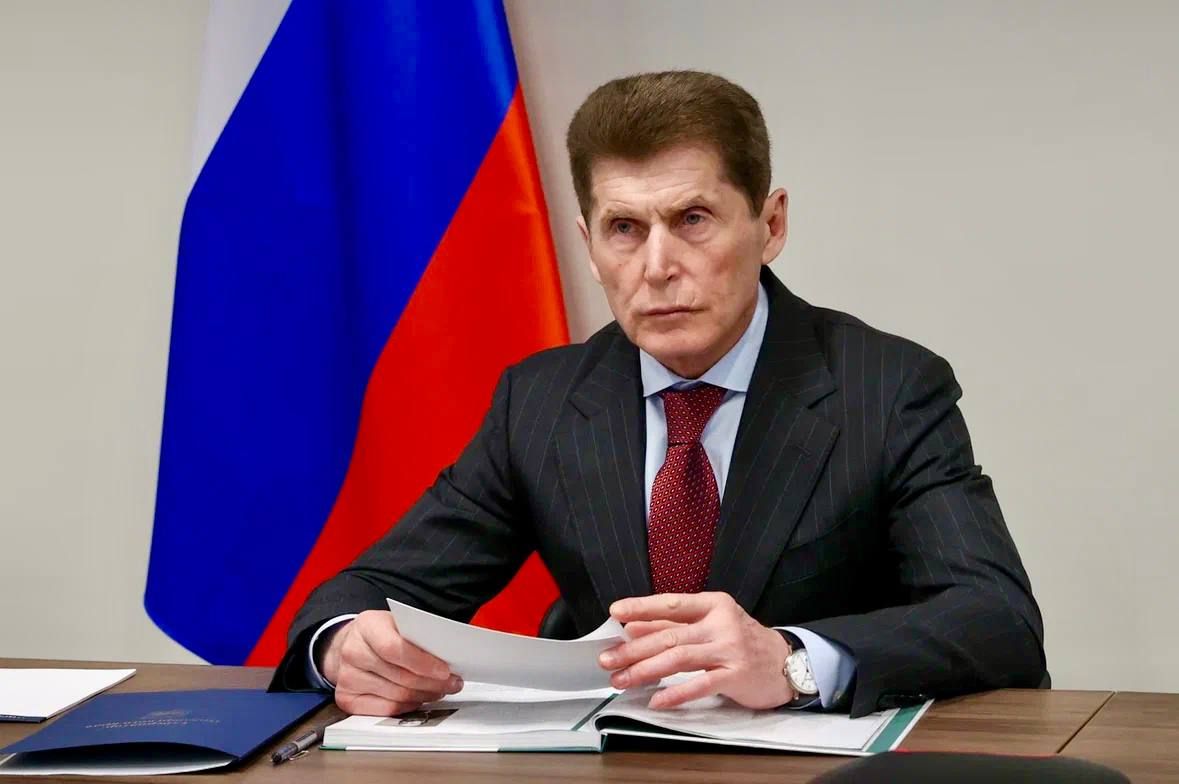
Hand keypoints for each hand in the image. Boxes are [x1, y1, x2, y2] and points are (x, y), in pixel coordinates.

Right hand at [321, 610, 462, 715]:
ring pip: (396, 696)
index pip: (395, 648)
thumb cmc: (381, 633)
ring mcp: (347, 678)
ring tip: (440, 690)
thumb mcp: (398, 622)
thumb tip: (450, 654)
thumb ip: (419, 635)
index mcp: (367, 626)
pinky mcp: (347, 699)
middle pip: (400, 677)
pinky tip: (420, 699)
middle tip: (452, 683)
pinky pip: (386, 710)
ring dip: (424, 695)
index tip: (445, 671)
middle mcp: (352, 652)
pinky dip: (408, 706)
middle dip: (432, 683)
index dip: (423, 663)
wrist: (351, 645)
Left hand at [598, 592, 794, 709]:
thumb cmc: (742, 642)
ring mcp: (730, 649)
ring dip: (646, 670)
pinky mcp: (737, 675)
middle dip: (634, 648)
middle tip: (608, 659)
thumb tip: (633, 626)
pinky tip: (656, 700)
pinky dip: (675, 694)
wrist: (786, 663)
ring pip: (679, 658)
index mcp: (713, 605)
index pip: (671, 604)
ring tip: (622, 680)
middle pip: (670, 635)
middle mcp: (721, 623)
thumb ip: (674, 626)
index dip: (642, 608)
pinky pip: (700, 685)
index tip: (615, 613)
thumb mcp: (710, 625)